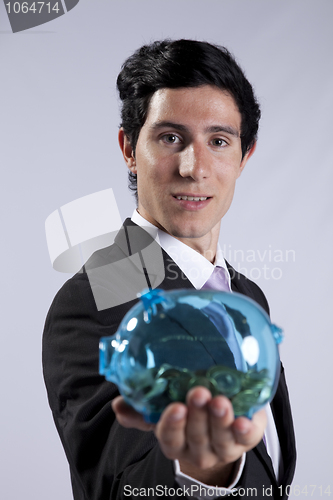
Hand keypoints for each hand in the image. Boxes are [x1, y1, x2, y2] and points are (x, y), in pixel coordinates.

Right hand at [112, 387, 266, 485]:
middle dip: (197, 416)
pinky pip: (246, 439)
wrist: (226, 410)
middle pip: (197, 437)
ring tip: (220, 401)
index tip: (175, 407)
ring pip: (220, 439)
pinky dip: (243, 430)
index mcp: (176, 441)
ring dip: (220, 420)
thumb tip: (118, 405)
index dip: (172, 425)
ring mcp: (223, 447)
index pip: (170, 438)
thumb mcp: (166, 406)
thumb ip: (143, 407)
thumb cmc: (190, 407)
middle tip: (198, 393)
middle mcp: (199, 449)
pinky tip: (242, 421)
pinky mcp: (245, 439)